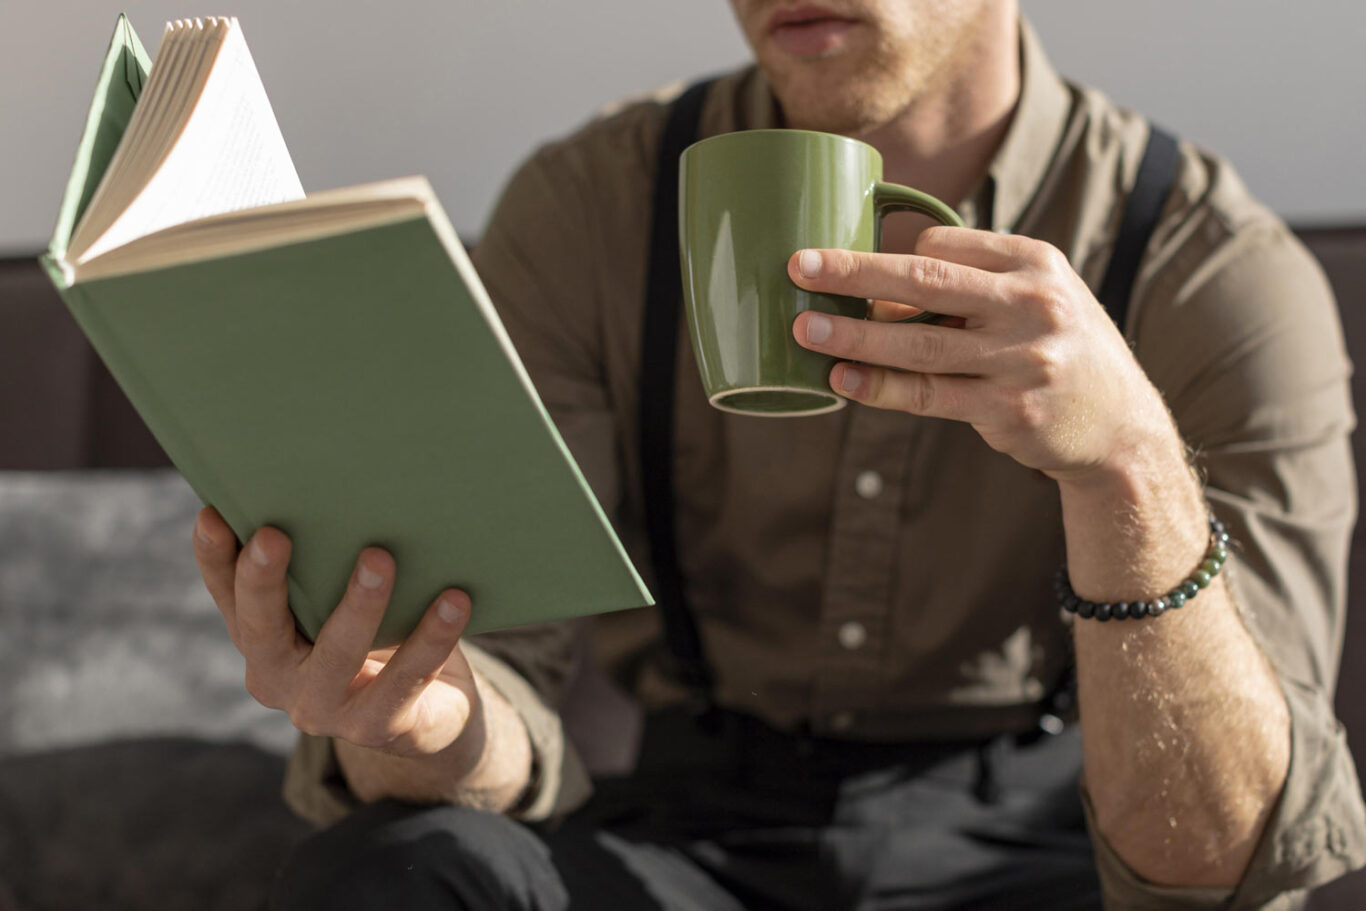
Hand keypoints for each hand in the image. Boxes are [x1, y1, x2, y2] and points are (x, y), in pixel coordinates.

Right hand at [192, 507, 480, 760]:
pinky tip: (454, 601)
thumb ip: (326, 566)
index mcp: (262, 640)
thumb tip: (340, 485)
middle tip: (274, 534)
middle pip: (261, 629)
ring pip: (338, 654)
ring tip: (380, 558)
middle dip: (264, 581)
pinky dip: (431, 637)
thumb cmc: (379, 633)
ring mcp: (325, 709)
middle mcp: (279, 679)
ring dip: (359, 605)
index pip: (228, 597)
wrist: (429, 713)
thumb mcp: (340, 602)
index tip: (213, 513)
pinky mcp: (378, 727)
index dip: (216, 559)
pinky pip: (407, 679)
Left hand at [789, 226, 1175, 481]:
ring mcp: (1022, 359)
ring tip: (804, 330)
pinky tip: (842, 381)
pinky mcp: (1008, 409)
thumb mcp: (1037, 298)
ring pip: (919, 344)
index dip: (889, 256)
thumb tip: (876, 286)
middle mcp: (1034, 304)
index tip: (839, 267)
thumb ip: (973, 284)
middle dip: (855, 272)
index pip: (944, 244)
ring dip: (854, 337)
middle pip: (926, 280)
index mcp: (1036, 262)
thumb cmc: (1059, 351)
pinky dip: (880, 388)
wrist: (1120, 426)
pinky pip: (928, 395)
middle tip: (799, 265)